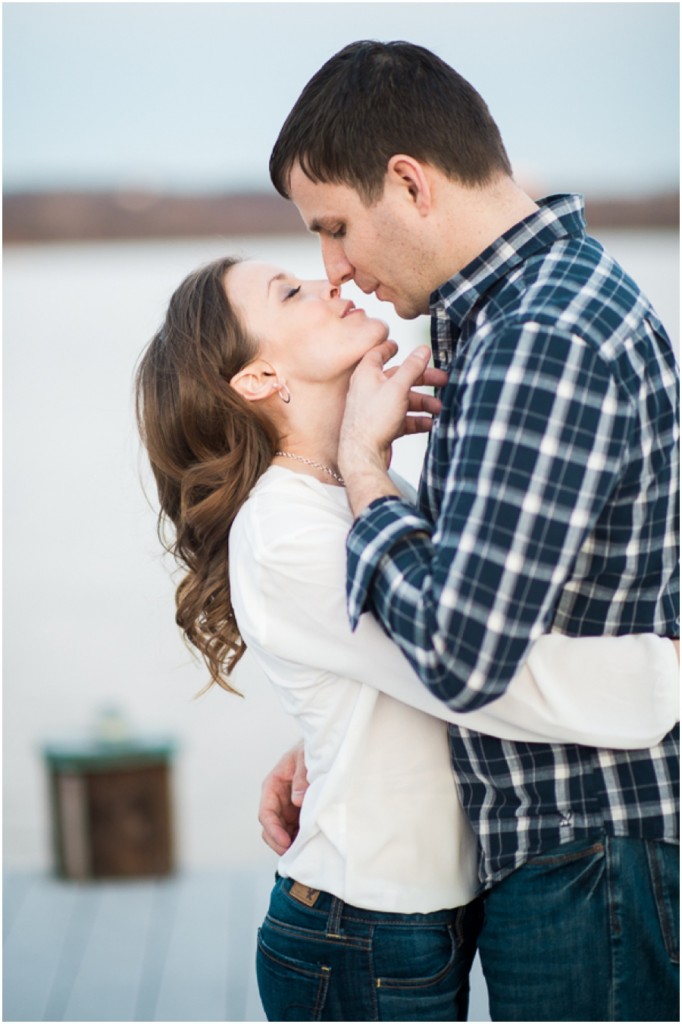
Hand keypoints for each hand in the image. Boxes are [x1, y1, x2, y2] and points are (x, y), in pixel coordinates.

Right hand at [258, 742, 307, 854]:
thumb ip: (301, 778)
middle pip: (271, 829)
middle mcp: (277, 801)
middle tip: (295, 854)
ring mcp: (288, 809)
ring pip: (282, 833)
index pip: (266, 813)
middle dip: (280, 843)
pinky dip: (301, 840)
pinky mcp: (299, 815)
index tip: (285, 842)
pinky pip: (295, 832)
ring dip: (291, 844)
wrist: (321, 748)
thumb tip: (297, 800)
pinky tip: (311, 846)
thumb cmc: (308, 751)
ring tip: (305, 853)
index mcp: (272, 786)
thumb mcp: (304, 759)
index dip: (273, 830)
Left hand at [339, 343, 442, 514]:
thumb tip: (423, 350)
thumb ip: (412, 367)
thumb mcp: (397, 388)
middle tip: (443, 380)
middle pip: (399, 379)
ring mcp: (376, 410)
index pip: (377, 354)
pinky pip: (403, 419)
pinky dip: (417, 420)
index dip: (388, 348)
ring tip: (439, 408)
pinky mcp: (382, 427)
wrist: (362, 456)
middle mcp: (369, 391)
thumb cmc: (372, 421)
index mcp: (367, 375)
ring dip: (423, 403)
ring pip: (403, 400)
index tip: (398, 345)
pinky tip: (430, 424)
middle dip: (422, 379)